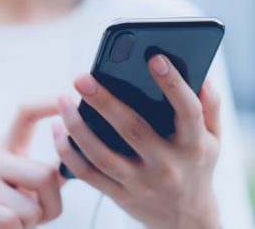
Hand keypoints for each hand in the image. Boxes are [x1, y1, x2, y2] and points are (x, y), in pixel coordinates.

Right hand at [0, 104, 63, 228]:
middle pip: (44, 174)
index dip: (48, 102)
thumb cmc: (8, 220)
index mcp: (6, 150)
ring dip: (30, 226)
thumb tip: (79, 147)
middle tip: (34, 218)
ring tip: (13, 226)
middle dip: (51, 206)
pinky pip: (10, 221)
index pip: (25, 113)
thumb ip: (51, 173)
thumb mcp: (31, 192)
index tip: (69, 92)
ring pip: (30, 207)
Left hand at [52, 54, 220, 228]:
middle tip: (81, 78)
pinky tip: (57, 130)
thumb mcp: (213, 140)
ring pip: (102, 154)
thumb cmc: (196, 167)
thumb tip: (202, 73)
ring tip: (62, 100)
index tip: (154, 58)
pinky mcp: (119, 194)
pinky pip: (88, 174)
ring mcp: (140, 182)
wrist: (187, 220)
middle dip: (104, 102)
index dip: (172, 84)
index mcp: (193, 145)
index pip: (187, 111)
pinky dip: (68, 153)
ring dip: (77, 127)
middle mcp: (166, 165)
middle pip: (132, 130)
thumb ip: (209, 106)